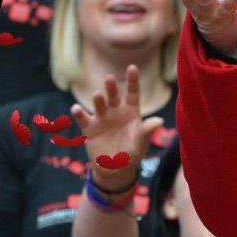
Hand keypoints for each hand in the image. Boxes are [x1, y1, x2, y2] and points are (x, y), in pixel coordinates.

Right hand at [71, 65, 162, 190]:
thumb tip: (159, 121)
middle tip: (109, 78)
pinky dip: (79, 114)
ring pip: (99, 105)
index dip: (133, 81)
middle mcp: (116, 111)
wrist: (116, 169)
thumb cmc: (132, 153)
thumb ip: (147, 131)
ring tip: (97, 95)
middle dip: (111, 87)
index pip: (133, 93)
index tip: (132, 67)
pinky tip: (76, 108)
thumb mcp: (141, 143)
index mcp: (131, 112)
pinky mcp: (90, 129)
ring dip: (98, 100)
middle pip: (114, 96)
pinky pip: (84, 119)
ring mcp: (102, 119)